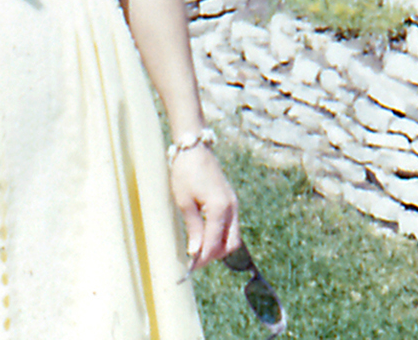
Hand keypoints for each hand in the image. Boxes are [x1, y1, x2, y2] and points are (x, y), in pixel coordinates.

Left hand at [170, 146, 239, 269]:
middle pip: (230, 244)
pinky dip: (221, 236)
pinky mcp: (231, 201)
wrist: (194, 148)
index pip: (214, 243)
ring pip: (233, 236)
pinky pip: (231, 226)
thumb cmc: (186, 172)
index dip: (203, 258)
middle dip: (214, 256)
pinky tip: (206, 237)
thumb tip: (195, 252)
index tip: (191, 268)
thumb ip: (193, 228)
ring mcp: (233, 204)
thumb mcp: (184, 201)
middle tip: (195, 262)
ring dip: (219, 247)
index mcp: (220, 208)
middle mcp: (231, 208)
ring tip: (199, 251)